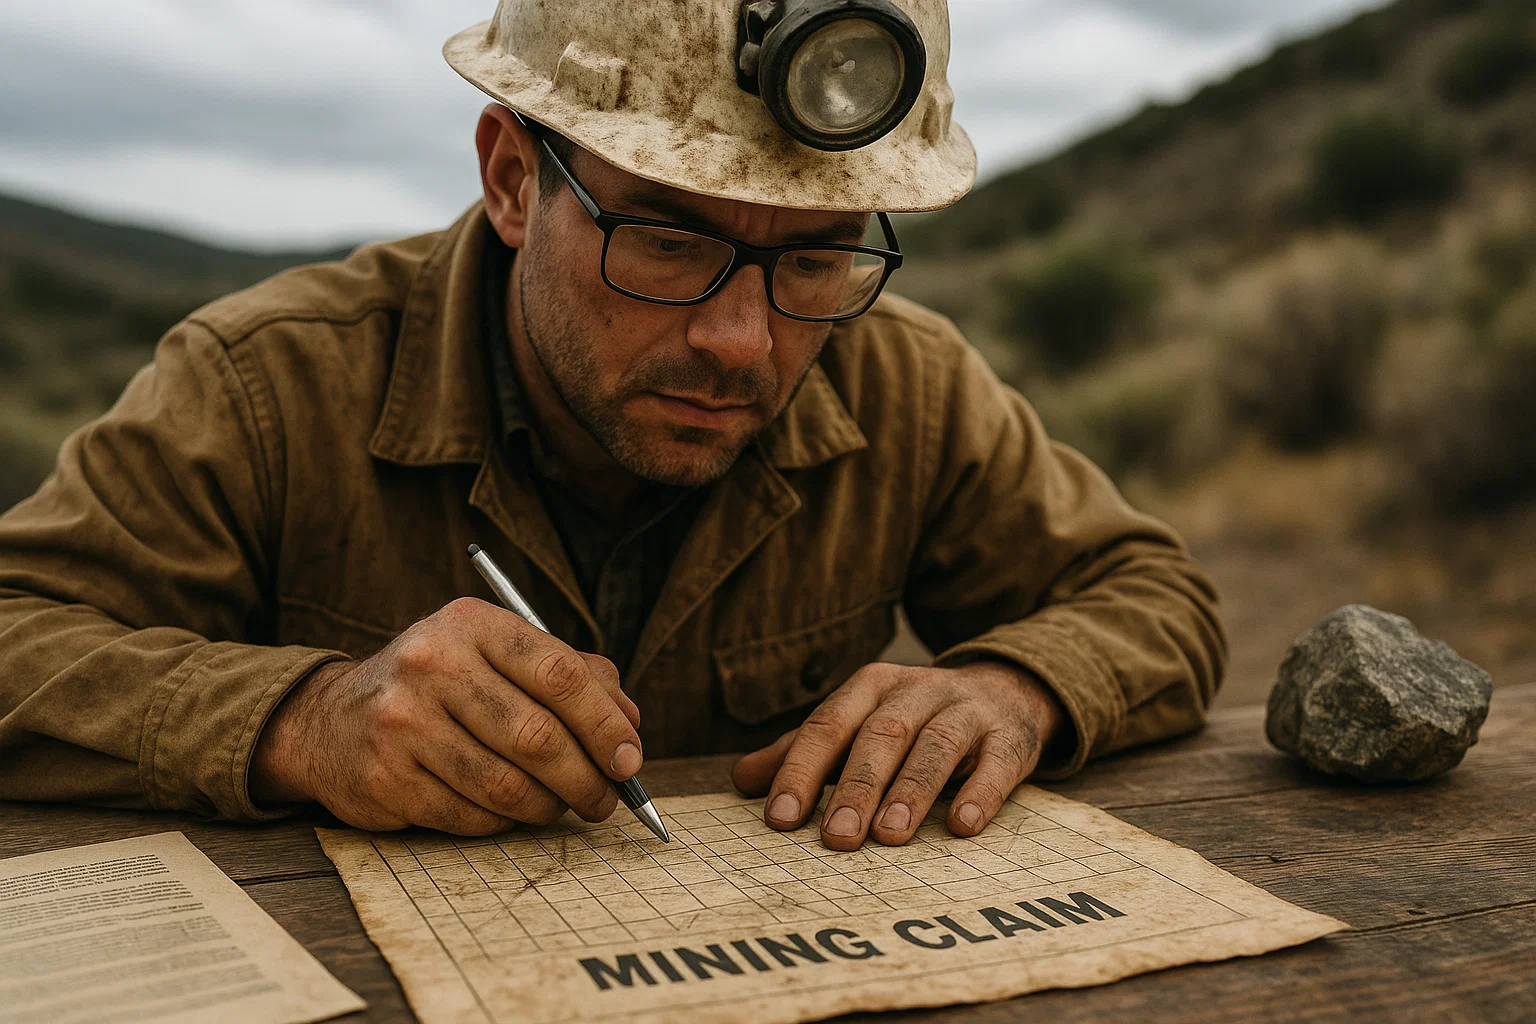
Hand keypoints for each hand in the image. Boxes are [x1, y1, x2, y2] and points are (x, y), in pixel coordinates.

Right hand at [250, 598, 642, 834]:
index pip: (560, 673)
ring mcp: (403, 723)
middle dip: (587, 779)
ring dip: (549, 807)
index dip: (605, 723)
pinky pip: (472, 817)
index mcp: (471, 625)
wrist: (330, 720)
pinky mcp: (385, 778)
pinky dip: (504, 822)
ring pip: (508, 786)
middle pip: (538, 737)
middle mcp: (432, 665)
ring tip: (561, 805)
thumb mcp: (496, 655)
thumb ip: (570, 675)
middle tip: (606, 799)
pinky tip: (508, 811)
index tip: (630, 759)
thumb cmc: (440, 686)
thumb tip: (630, 725)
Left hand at [731, 661, 1063, 849]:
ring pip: (937, 745)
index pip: (827, 726)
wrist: (1004, 692)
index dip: (801, 771)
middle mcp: (918, 691)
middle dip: (855, 787)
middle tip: (836, 839)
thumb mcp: (859, 725)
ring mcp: (967, 711)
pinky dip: (980, 793)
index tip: (780, 819)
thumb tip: (741, 782)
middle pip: (881, 735)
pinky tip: (962, 826)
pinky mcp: (1010, 737)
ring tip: (891, 834)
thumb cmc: (913, 721)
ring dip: (912, 789)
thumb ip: (804, 752)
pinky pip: (997, 763)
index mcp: (871, 687)